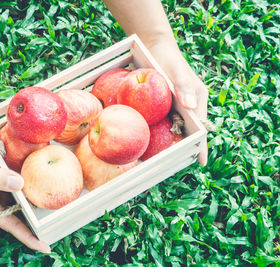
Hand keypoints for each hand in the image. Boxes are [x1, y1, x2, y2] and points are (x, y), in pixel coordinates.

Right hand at [0, 141, 50, 252]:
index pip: (14, 228)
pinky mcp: (1, 185)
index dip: (30, 239)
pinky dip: (28, 187)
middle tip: (60, 225)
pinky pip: (18, 189)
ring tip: (56, 205)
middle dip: (38, 222)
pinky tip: (42, 183)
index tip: (47, 248)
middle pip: (21, 218)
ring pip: (21, 203)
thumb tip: (20, 184)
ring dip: (35, 203)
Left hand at [148, 43, 208, 165]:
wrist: (154, 48)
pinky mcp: (163, 105)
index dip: (202, 145)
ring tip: (164, 159)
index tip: (201, 162)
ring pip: (175, 128)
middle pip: (189, 131)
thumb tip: (191, 106)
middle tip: (177, 164)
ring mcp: (175, 107)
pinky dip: (159, 130)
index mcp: (197, 101)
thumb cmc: (169, 59)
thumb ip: (184, 86)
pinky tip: (149, 141)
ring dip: (172, 141)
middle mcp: (188, 106)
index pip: (201, 127)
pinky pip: (162, 120)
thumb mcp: (177, 71)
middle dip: (185, 147)